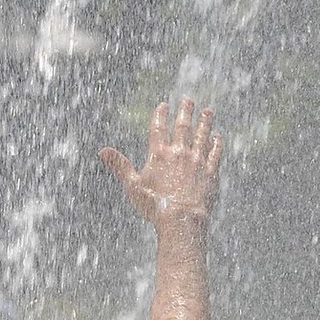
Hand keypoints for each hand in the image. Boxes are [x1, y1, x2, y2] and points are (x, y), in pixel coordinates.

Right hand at [99, 99, 222, 230]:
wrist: (180, 219)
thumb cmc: (153, 205)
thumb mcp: (132, 185)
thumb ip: (119, 165)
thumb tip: (102, 151)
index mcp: (159, 155)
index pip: (159, 129)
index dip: (160, 115)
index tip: (164, 105)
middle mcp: (179, 153)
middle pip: (183, 127)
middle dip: (185, 112)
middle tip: (188, 100)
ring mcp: (196, 161)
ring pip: (202, 135)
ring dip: (204, 122)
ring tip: (207, 112)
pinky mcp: (210, 171)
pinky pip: (215, 153)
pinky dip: (216, 143)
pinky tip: (217, 136)